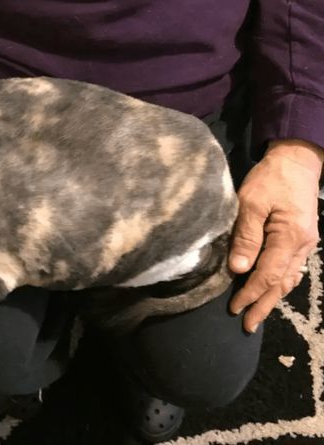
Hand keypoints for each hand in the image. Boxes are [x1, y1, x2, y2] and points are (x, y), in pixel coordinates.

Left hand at [229, 139, 321, 332]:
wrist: (297, 160)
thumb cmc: (271, 179)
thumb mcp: (251, 203)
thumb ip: (245, 237)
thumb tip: (238, 269)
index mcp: (290, 237)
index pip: (267, 275)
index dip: (250, 293)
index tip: (234, 308)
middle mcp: (303, 245)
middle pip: (282, 283)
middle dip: (263, 306)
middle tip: (247, 326)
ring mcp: (306, 243)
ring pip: (289, 278)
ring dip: (273, 298)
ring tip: (258, 315)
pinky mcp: (303, 238)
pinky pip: (292, 268)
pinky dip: (281, 283)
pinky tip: (272, 291)